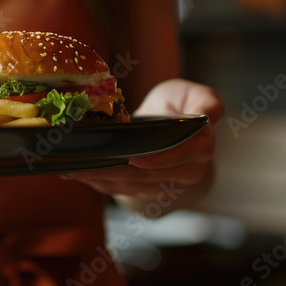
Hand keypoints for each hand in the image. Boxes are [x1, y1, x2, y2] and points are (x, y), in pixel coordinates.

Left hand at [67, 78, 222, 207]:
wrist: (174, 130)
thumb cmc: (178, 105)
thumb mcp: (194, 94)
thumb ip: (206, 101)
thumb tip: (210, 115)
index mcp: (201, 145)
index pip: (181, 156)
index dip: (159, 158)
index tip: (133, 158)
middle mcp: (189, 169)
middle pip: (149, 175)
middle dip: (116, 170)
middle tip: (86, 162)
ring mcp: (168, 184)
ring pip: (133, 186)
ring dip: (102, 179)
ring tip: (75, 169)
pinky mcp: (148, 190)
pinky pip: (124, 191)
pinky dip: (101, 184)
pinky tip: (79, 175)